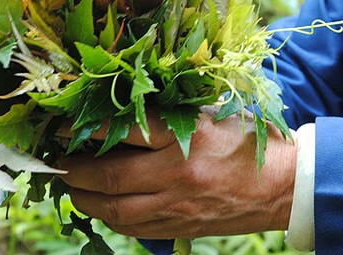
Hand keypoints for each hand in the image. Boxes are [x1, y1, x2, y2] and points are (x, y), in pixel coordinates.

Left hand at [57, 106, 296, 238]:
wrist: (284, 185)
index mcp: (188, 136)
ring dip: (86, 199)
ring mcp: (179, 205)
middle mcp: (179, 173)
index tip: (64, 126)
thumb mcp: (211, 116)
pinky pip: (134, 228)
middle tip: (57, 163)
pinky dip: (110, 218)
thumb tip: (124, 114)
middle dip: (75, 172)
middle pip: (112, 178)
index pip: (125, 131)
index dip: (88, 128)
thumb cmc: (248, 141)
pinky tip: (102, 207)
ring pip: (117, 210)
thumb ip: (171, 116)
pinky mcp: (181, 228)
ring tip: (72, 188)